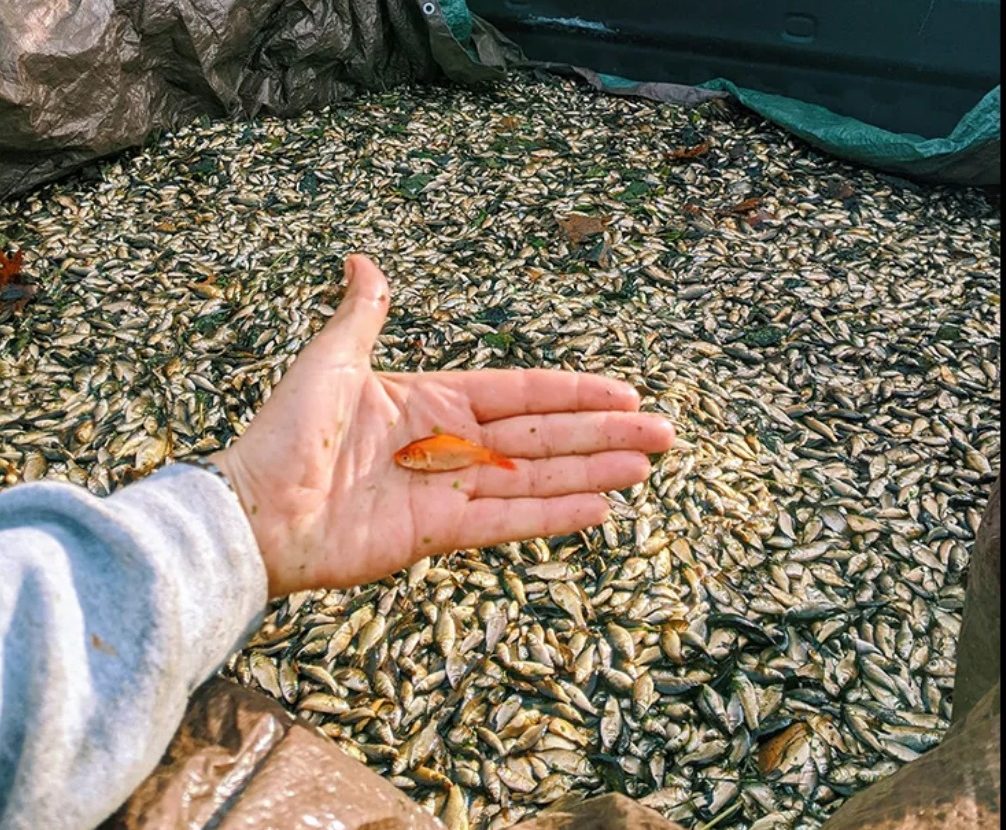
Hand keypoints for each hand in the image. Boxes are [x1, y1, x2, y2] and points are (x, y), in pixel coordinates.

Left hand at [212, 255, 674, 595]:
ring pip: (536, 477)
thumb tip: (363, 260)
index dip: (575, 392)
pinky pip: (506, 520)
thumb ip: (363, 315)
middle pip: (544, 435)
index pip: (522, 393)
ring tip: (646, 467)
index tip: (626, 394)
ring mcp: (448, 491)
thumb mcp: (331, 360)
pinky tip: (599, 509)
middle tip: (665, 435)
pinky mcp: (439, 533)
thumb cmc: (286, 430)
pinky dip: (552, 515)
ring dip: (593, 472)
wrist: (254, 508)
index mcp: (433, 401)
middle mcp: (450, 446)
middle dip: (605, 434)